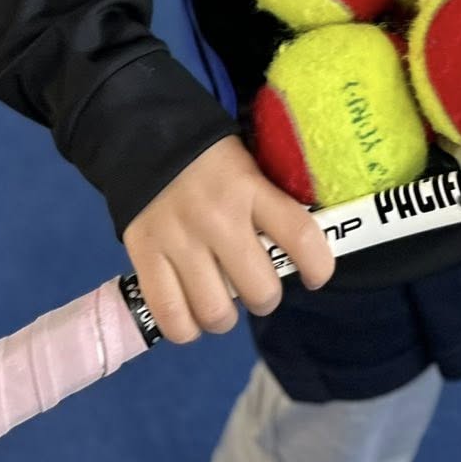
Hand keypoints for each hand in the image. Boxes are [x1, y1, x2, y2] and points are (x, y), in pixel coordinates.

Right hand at [122, 136, 333, 343]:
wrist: (142, 133)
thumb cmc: (207, 156)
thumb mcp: (249, 166)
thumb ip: (269, 203)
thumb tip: (295, 252)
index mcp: (251, 188)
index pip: (301, 236)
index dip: (318, 268)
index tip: (315, 276)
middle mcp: (218, 218)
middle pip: (260, 290)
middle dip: (265, 298)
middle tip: (256, 287)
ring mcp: (178, 241)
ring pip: (216, 312)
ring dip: (225, 317)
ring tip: (220, 303)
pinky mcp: (144, 257)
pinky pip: (171, 317)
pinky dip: (186, 327)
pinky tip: (190, 313)